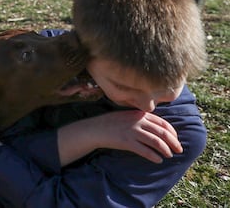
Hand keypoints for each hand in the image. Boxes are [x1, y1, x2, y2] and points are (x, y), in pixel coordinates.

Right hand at [59, 110, 181, 164]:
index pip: (162, 123)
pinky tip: (158, 160)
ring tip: (169, 155)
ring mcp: (132, 131)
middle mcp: (138, 121)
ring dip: (165, 150)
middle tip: (179, 150)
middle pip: (162, 133)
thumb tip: (158, 128)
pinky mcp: (127, 142)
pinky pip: (145, 151)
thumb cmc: (112, 123)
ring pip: (156, 142)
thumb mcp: (127, 116)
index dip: (173, 132)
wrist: (95, 129)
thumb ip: (141, 119)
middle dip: (174, 142)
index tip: (176, 139)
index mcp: (140, 114)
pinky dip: (154, 156)